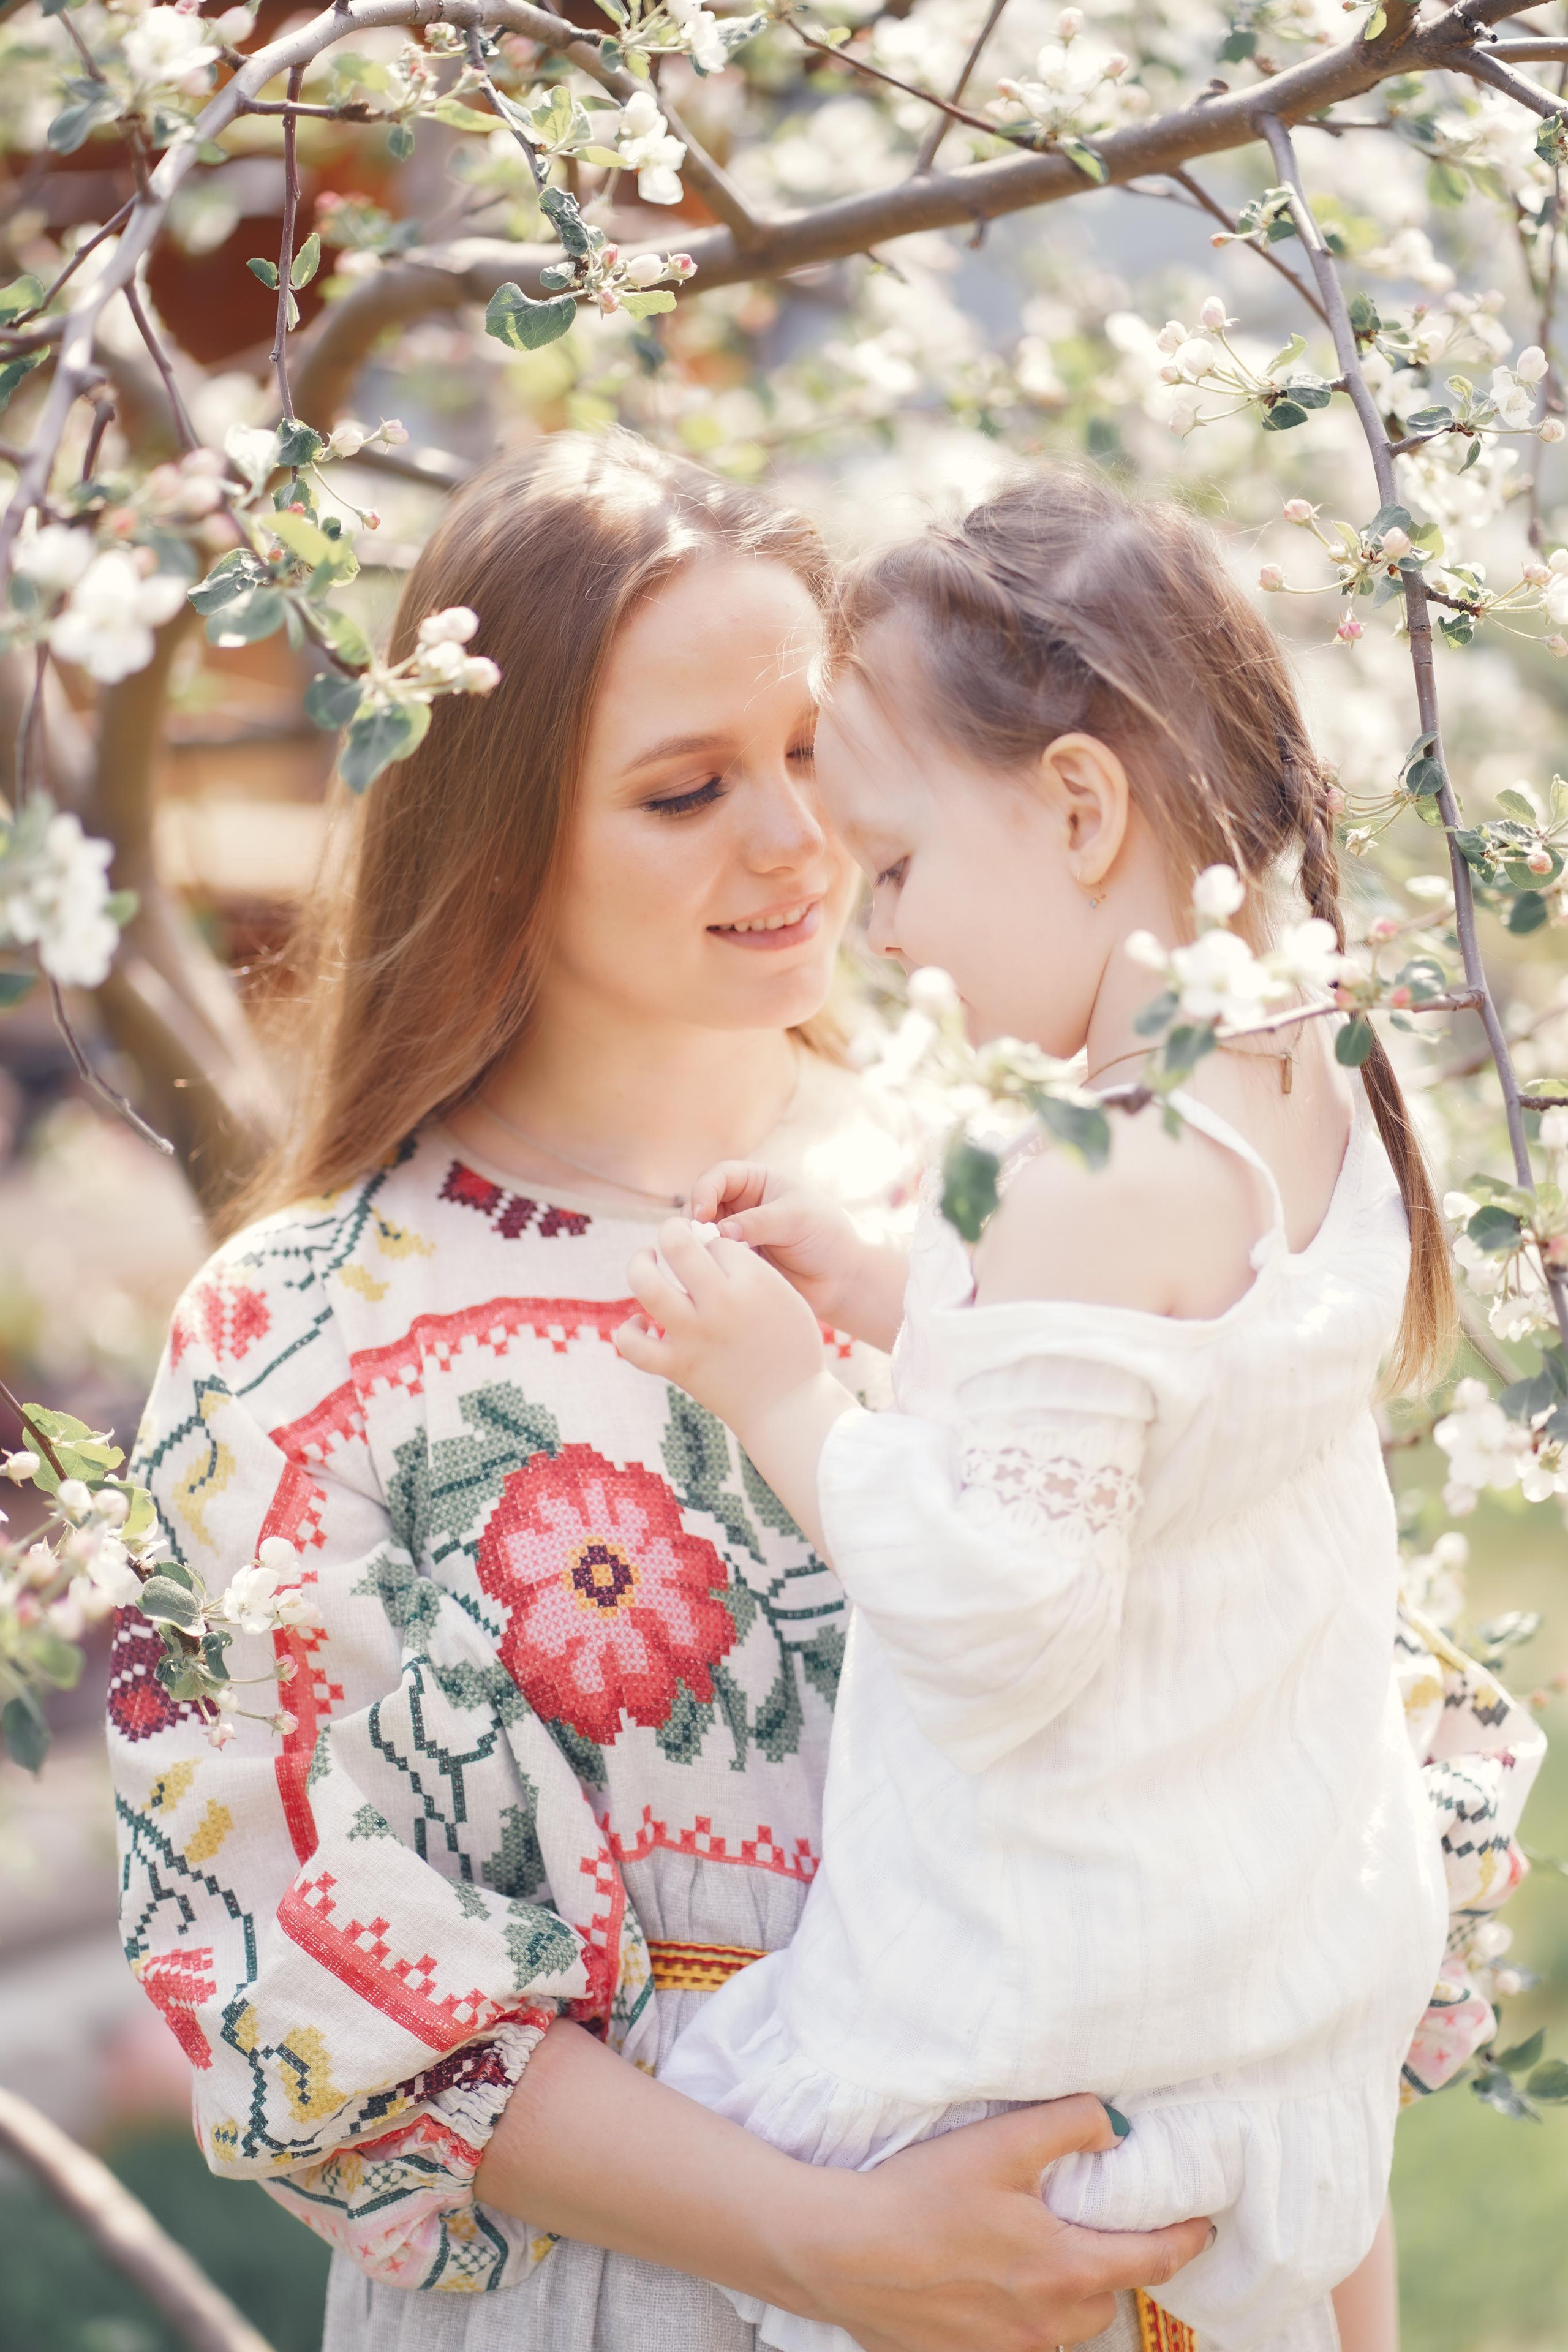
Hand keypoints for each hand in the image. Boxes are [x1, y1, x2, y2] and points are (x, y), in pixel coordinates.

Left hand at [618, 1218, 832, 1433]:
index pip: (716, 1241)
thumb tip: (708, 1248)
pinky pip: (634, 1346)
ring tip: (646, 1262)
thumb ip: (751, 1270)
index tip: (721, 1262)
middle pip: (675, 1244)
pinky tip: (642, 1324)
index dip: (715, 1245)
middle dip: (671, 1231)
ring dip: (639, 1265)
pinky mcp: (678, 1366)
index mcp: (753, 1282)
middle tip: (673, 1238)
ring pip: (645, 1286)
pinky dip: (629, 1332)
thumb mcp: (786, 1296)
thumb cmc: (792, 1348)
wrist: (789, 1408)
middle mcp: (720, 1304)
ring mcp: (694, 1335)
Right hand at [689, 1161, 865, 1326]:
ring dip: (698, 1247)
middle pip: (699, 1206)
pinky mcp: (733, 1264)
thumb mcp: (796, 1218)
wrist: (841, 1278)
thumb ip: (758, 1222)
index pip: (717, 1177)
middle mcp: (739, 1206)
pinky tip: (714, 1277)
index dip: (704, 1192)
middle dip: (694, 1222)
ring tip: (710, 1262)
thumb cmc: (826, 1235)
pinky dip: (706, 1267)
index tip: (703, 1215)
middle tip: (701, 1244)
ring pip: (699, 1237)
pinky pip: (710, 1262)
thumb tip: (719, 1232)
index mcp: (755, 1181)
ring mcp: (734, 1236)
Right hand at [792, 2096, 1213, 2351]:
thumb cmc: (920, 2195)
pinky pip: (1021, 2338)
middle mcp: (1047, 2322)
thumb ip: (1069, 2125)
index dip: (1185, 2241)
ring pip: (1067, 2325)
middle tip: (1108, 2226)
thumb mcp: (1001, 2143)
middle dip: (1119, 2264)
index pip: (1153, 2262)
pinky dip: (1027, 2311)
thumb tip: (1116, 2127)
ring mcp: (1006, 2348)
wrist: (843, 2252)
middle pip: (1109, 2296)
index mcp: (1065, 2270)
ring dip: (1072, 2293)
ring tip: (1049, 2252)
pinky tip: (996, 2279)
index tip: (1203, 2225)